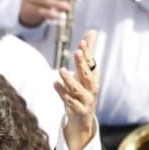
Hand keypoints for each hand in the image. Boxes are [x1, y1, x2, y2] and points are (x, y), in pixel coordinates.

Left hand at [57, 30, 98, 149]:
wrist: (84, 118)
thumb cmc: (83, 89)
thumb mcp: (85, 72)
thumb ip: (87, 52)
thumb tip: (92, 31)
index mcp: (93, 77)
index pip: (90, 63)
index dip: (87, 53)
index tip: (82, 42)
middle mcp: (92, 87)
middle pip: (87, 74)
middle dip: (82, 63)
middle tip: (77, 52)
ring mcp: (86, 99)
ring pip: (78, 89)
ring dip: (70, 80)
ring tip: (61, 70)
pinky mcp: (78, 110)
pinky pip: (70, 101)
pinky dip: (63, 93)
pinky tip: (55, 84)